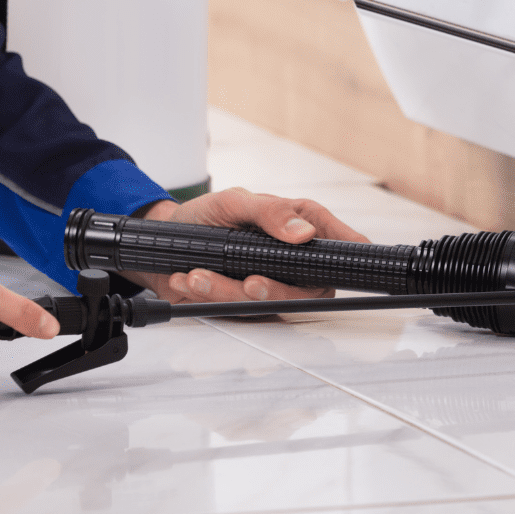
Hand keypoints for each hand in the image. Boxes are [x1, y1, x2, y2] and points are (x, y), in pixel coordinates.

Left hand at [125, 187, 369, 304]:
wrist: (165, 241)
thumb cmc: (205, 216)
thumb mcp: (234, 202)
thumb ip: (269, 212)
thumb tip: (303, 232)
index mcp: (302, 225)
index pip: (341, 243)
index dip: (349, 256)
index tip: (338, 264)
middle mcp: (292, 259)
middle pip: (310, 289)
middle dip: (275, 291)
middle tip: (249, 283)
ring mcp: (271, 284)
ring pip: (269, 305)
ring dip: (229, 292)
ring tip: (198, 275)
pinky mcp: (245, 304)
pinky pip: (238, 311)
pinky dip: (210, 297)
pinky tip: (188, 279)